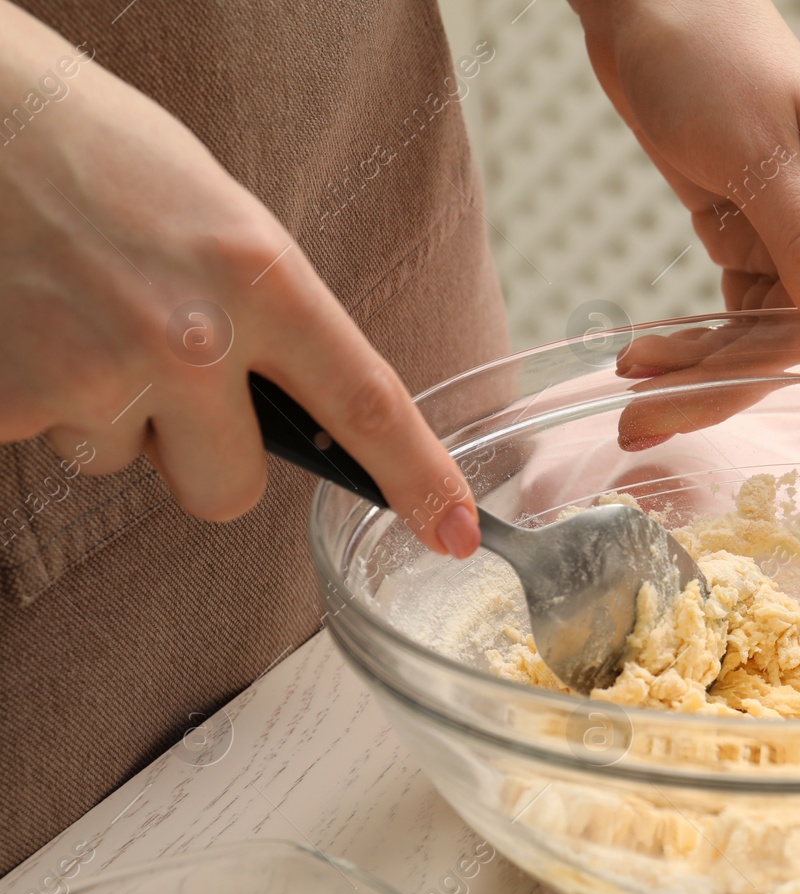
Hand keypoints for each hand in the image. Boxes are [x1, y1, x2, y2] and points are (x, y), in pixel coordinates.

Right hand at [0, 4, 481, 556]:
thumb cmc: (99, 156)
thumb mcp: (224, 222)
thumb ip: (271, 317)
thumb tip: (305, 407)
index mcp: (261, 279)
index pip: (366, 405)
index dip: (417, 479)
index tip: (455, 531)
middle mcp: (189, 339)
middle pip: (232, 492)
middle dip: (204, 459)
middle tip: (166, 381)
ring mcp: (97, 374)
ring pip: (128, 465)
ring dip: (110, 416)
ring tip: (81, 319)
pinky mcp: (13, 400)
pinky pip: (51, 442)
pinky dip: (39, 399)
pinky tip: (33, 326)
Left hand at [570, 0, 799, 502]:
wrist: (648, 2)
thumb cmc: (710, 50)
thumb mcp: (758, 153)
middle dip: (732, 391)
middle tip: (647, 424)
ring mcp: (795, 243)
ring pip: (762, 343)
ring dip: (695, 373)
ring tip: (628, 392)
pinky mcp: (748, 244)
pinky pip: (729, 322)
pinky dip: (686, 346)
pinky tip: (639, 359)